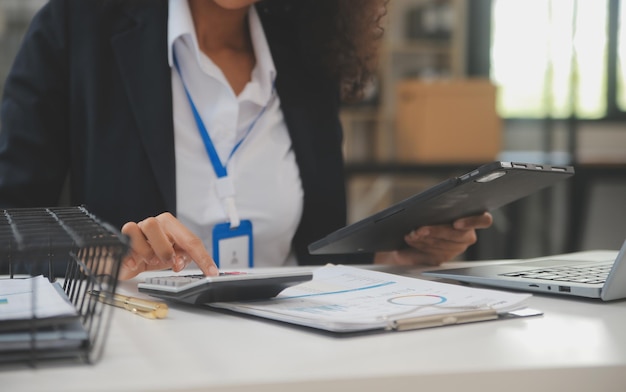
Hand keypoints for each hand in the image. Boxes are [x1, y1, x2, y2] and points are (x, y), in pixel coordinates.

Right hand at [118, 212, 218, 279]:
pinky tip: (135, 263)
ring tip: (151, 260)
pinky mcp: (123, 236)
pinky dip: (133, 253)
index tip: (211, 272)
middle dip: (169, 246)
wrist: (129, 262)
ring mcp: (140, 228)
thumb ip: (181, 259)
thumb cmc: (153, 257)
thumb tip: (179, 263)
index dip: (202, 257)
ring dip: (151, 248)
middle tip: (169, 262)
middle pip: (166, 222)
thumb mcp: (172, 260)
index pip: (191, 240)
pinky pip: (129, 236)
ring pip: (148, 225)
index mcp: (173, 228)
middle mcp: (157, 224)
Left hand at [373, 212, 492, 266]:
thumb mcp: (435, 202)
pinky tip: (411, 240)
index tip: (456, 223)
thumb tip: (436, 202)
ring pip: (443, 246)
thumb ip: (439, 203)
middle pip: (457, 236)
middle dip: (436, 232)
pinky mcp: (443, 257)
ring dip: (424, 239)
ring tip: (412, 233)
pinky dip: (420, 246)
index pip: (484, 220)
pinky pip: (434, 254)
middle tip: (420, 229)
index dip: (472, 221)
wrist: (417, 223)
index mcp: (472, 218)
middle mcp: (467, 235)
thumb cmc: (430, 210)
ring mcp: (456, 248)